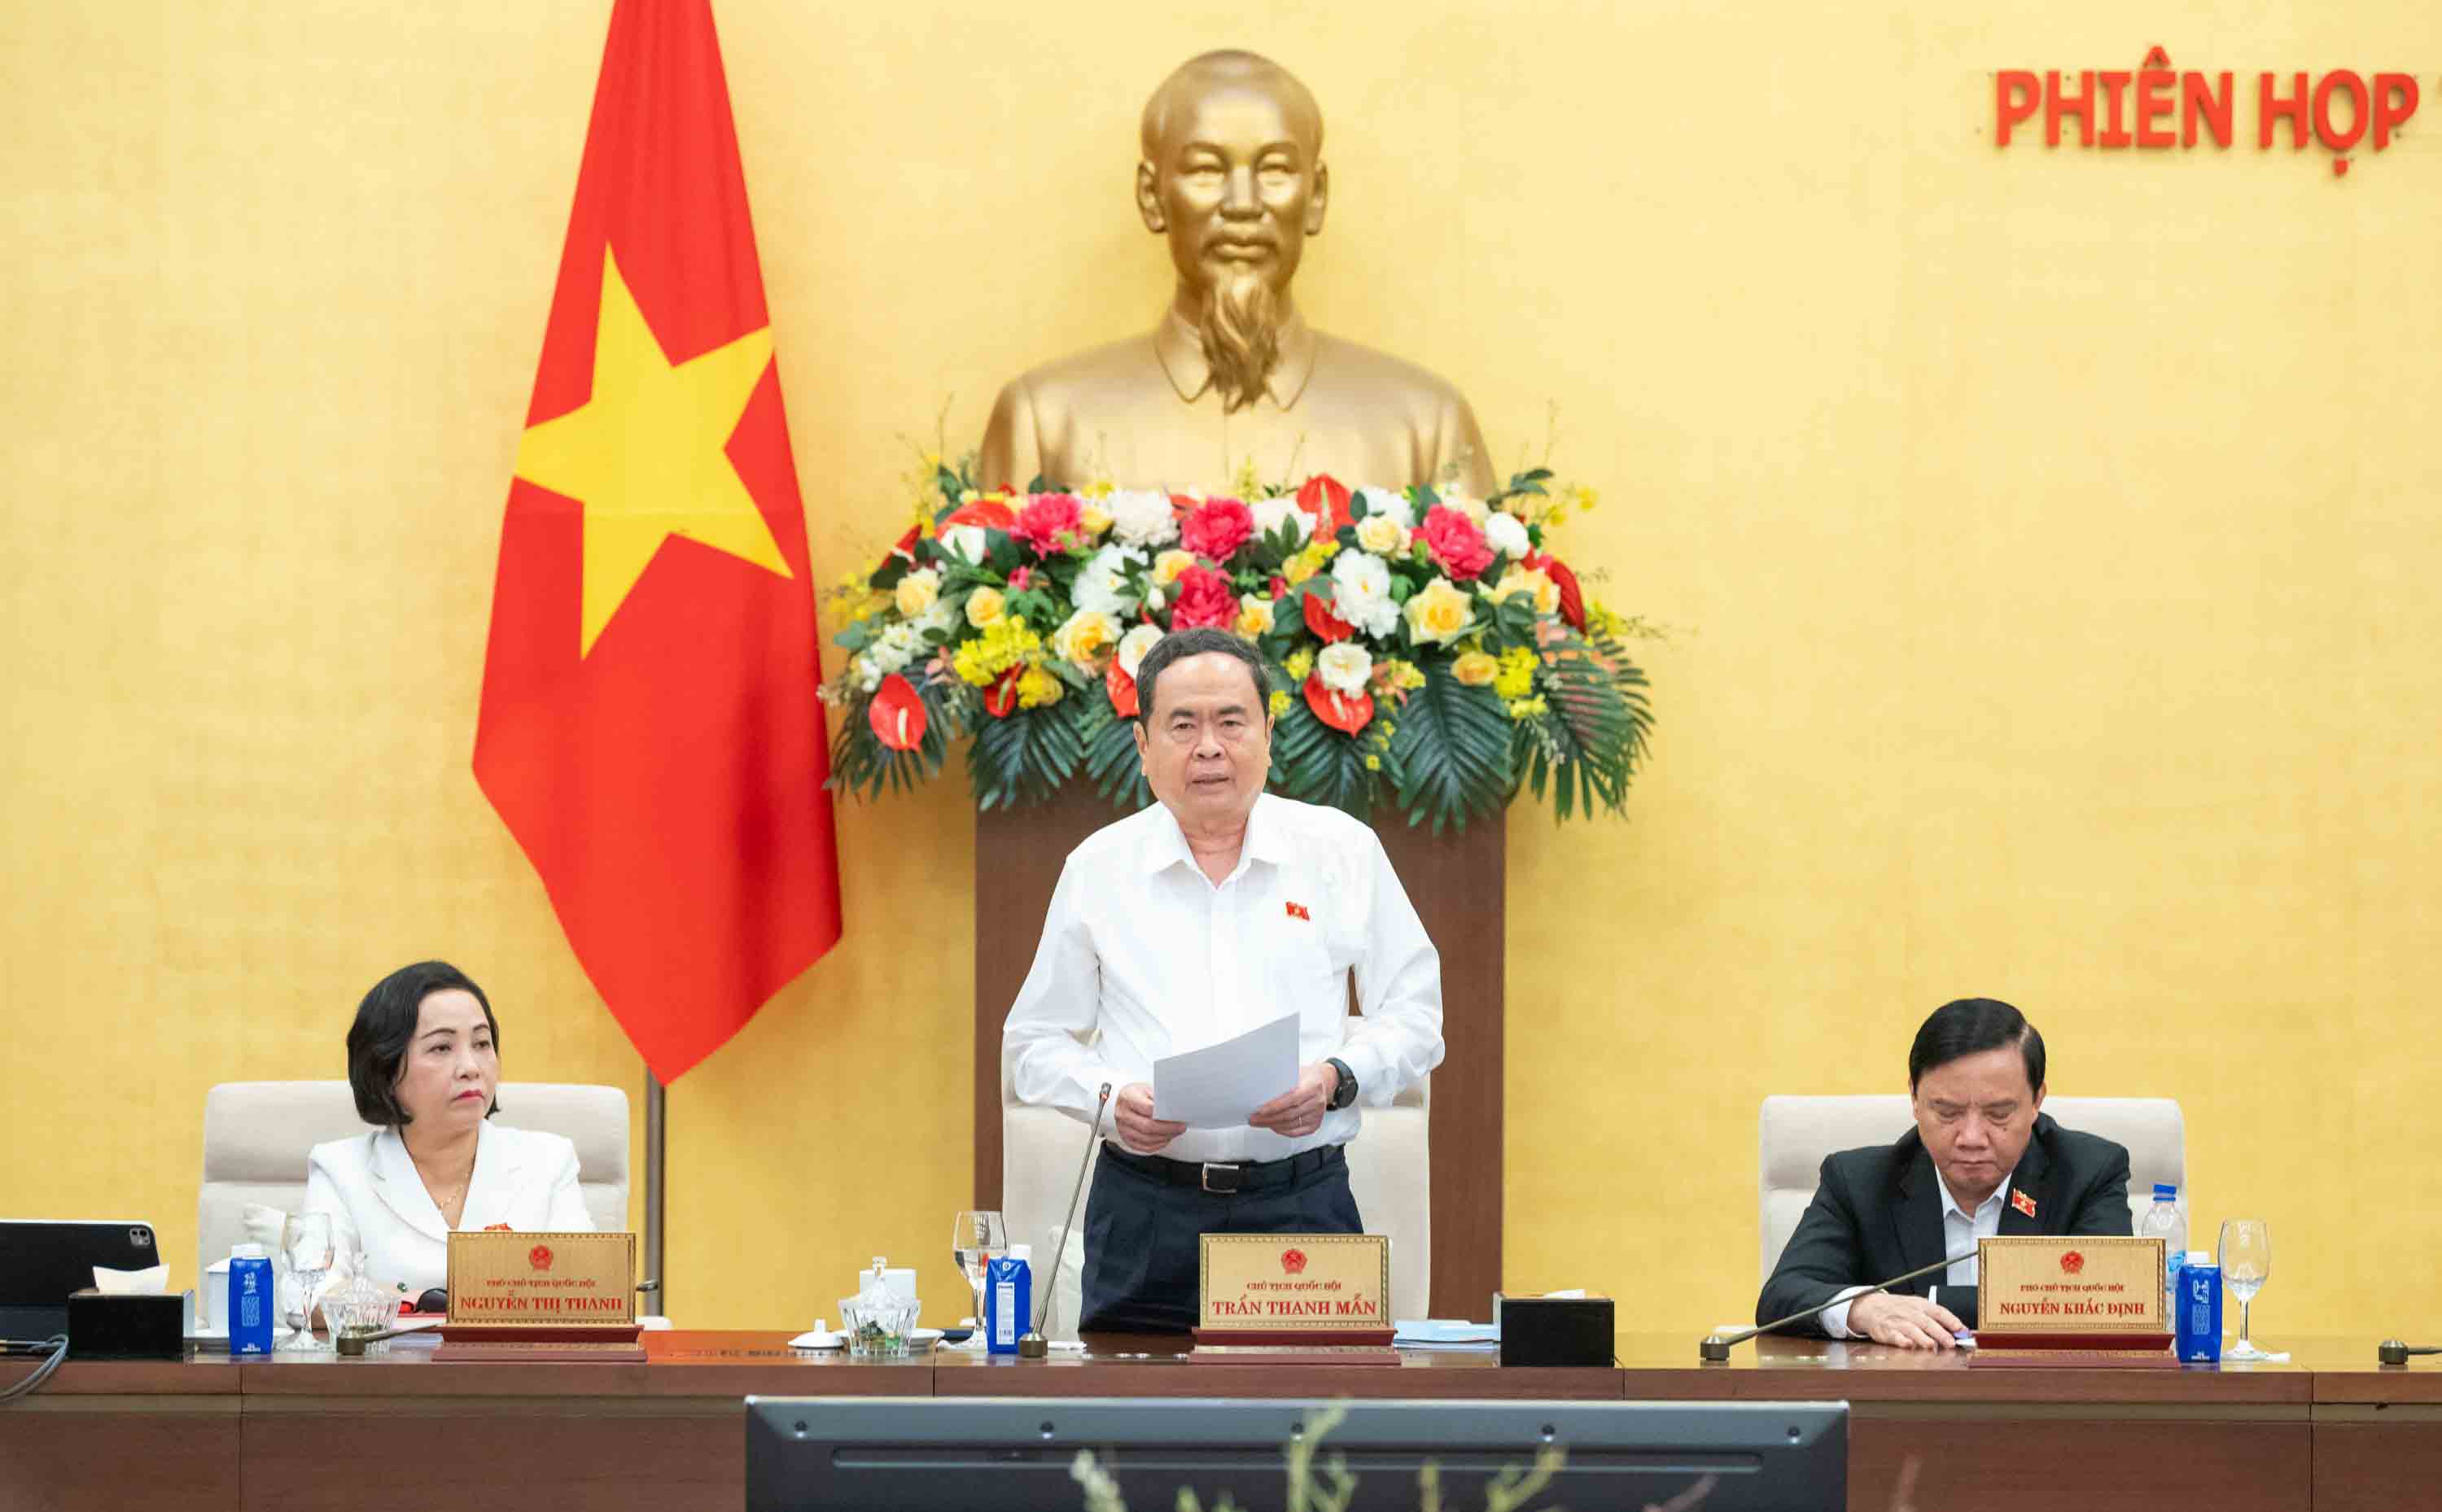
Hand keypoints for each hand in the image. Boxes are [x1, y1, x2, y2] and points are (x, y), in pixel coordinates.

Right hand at [1114, 1083, 1186, 1153]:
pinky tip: (1165, 1139)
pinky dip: (1157, 1145)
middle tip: (1181, 1127)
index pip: (1148, 1109)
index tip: (1178, 1117)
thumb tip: (1175, 1108)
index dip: (1164, 1115)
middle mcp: (1123, 1114)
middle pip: (1147, 1126)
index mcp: (1128, 1098)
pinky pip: (1144, 1147)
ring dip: (1164, 1138)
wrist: (1124, 1102)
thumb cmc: (1137, 1095)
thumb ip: (1158, 1098)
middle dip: (1168, 1129)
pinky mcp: (1127, 1139)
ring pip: (1147, 1139)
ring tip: (1175, 1133)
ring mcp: (1123, 1129)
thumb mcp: (1146, 1089)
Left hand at [1248, 1062, 1338, 1138]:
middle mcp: (1318, 1101)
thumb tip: (1261, 1090)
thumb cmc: (1306, 1076)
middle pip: (1290, 1114)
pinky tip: (1273, 1126)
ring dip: (1273, 1125)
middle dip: (1269, 1118)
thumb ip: (1283, 1080)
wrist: (1322, 1082)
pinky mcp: (1315, 1124)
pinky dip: (1282, 1130)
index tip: (1260, 1110)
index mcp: (1313, 1086)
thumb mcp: (1297, 1071)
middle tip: (1254, 1118)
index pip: (1292, 1098)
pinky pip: (1296, 1132)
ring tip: (1259, 1122)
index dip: (1275, 1106)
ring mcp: (1318, 1114)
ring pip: (1291, 1124)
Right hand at [1846, 1291, 1965, 1349]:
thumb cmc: (1899, 1309)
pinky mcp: (1886, 1331)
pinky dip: (1901, 1340)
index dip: (1950, 1320)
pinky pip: (1894, 1336)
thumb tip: (1961, 1331)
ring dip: (1922, 1337)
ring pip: (1911, 1329)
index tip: (1961, 1329)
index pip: (1938, 1311)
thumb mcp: (1917, 1307)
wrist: (1870, 1306)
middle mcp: (1909, 1312)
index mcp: (1920, 1305)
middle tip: (1950, 1342)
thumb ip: (1937, 1319)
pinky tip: (1908, 1345)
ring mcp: (1897, 1321)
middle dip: (1939, 1332)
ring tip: (1932, 1345)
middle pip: (1926, 1322)